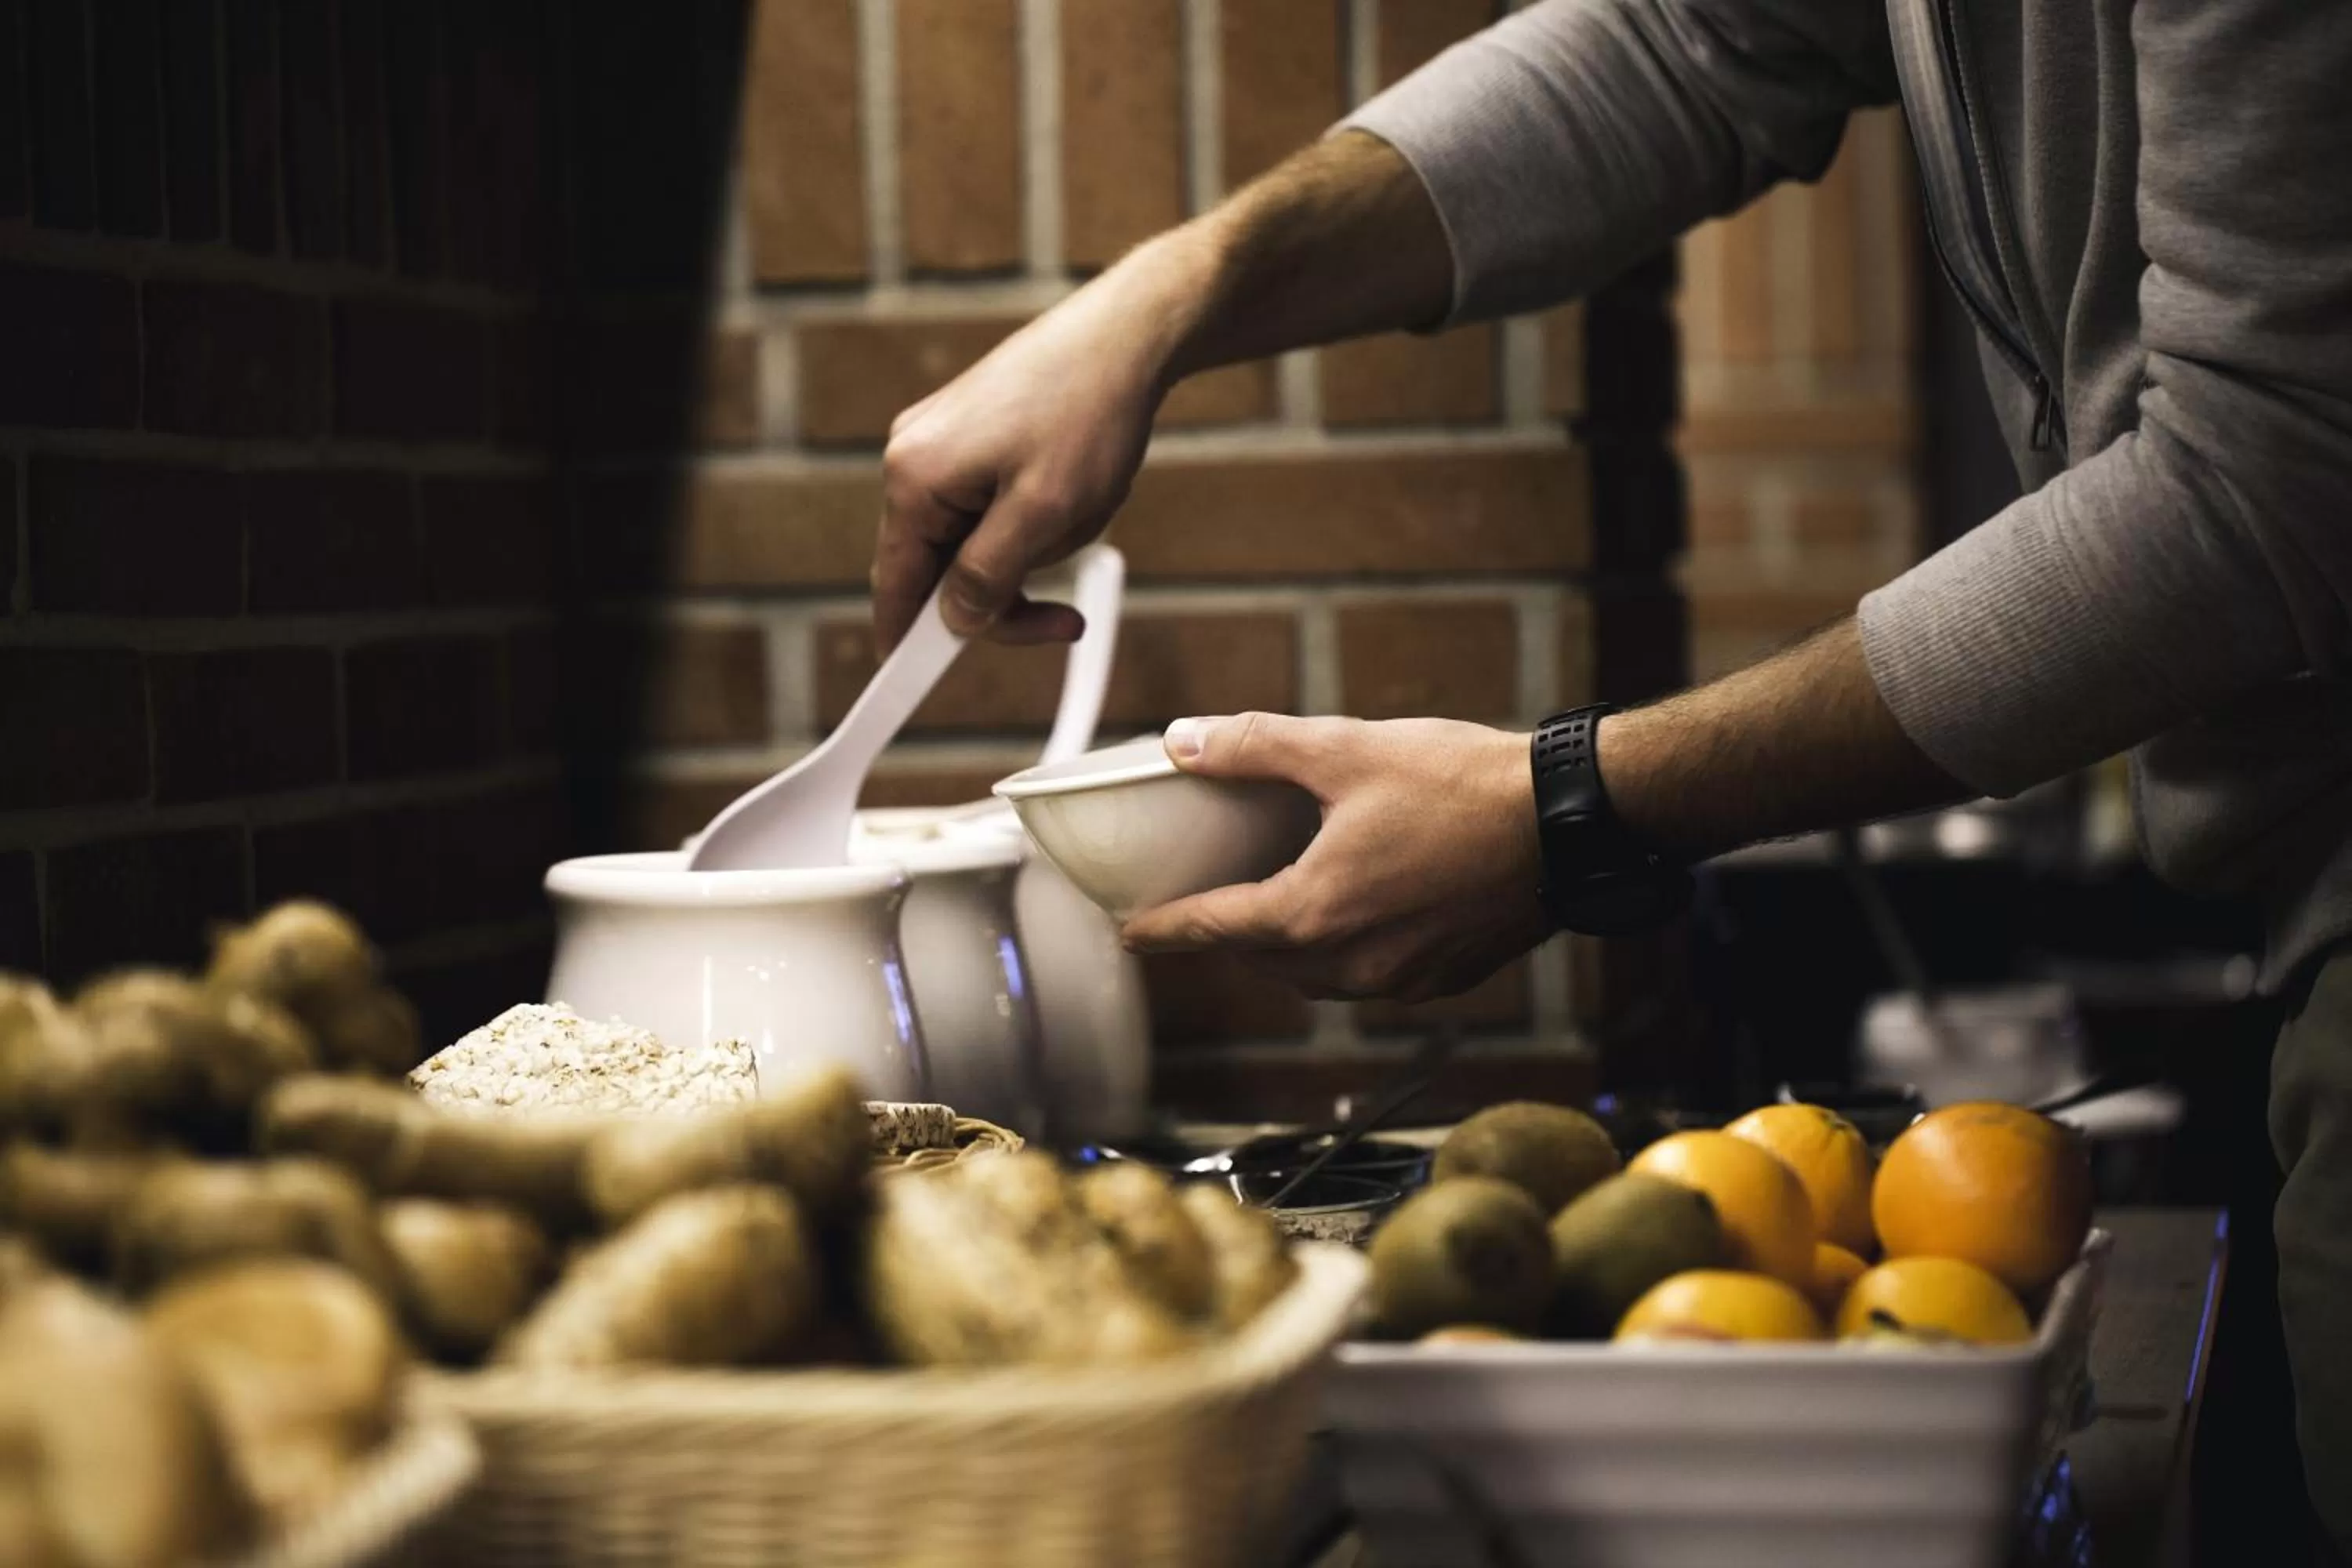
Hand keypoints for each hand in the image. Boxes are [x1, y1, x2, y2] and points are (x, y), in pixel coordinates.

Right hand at [872, 257, 1196, 650]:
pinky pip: (990, 509)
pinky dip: (1033, 522)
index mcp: (913, 479)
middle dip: (1003, 595)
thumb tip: (950, 622)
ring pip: (971, 543)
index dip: (909, 646)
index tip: (912, 692)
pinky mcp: (972, 434)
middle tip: (1065, 618)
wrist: (1129, 336)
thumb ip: (988, 578)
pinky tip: (1074, 493)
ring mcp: (941, 443)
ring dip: (1028, 555)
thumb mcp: (1044, 516)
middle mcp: (912, 458)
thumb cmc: (1089, 417)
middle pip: (935, 571)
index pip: (895, 587)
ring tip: (1081, 514)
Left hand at [1120, 714, 1551, 1001]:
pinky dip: (1348, 953)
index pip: (1215, 928)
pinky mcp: (1446, 979)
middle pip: (1265, 960)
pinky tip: (1359, 911)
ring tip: (1278, 907)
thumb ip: (1255, 746)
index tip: (1131, 934)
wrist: (1571, 822)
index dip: (1166, 930)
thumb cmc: (1462, 784)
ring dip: (1289, 949)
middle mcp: (1354, 964)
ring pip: (1319, 979)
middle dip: (1230, 936)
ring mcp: (1404, 980)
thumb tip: (1182, 741)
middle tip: (1208, 907)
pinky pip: (1373, 979)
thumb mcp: (1346, 749)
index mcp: (1316, 913)